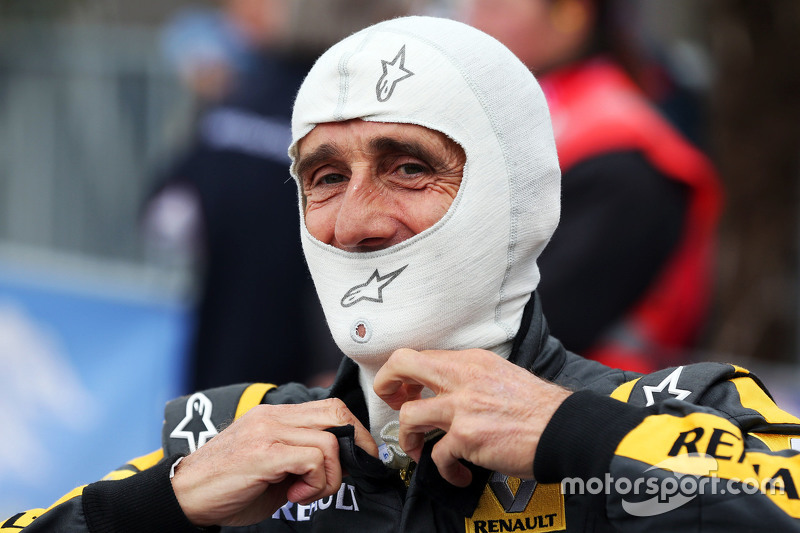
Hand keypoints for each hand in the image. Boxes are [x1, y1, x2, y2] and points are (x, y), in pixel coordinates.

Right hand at [170, 398, 377, 526]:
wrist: (184, 497)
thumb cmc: (228, 486)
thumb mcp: (273, 466)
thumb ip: (303, 457)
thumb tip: (344, 462)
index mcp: (274, 415)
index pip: (330, 407)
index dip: (353, 431)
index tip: (359, 458)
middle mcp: (272, 416)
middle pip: (336, 412)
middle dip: (356, 444)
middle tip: (353, 471)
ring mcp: (267, 431)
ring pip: (330, 440)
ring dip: (330, 476)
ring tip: (307, 493)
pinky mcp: (264, 453)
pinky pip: (314, 458)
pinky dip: (316, 482)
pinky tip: (296, 496)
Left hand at [373, 348, 570, 486]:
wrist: (564, 429)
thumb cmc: (538, 407)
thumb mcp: (502, 374)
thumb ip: (472, 377)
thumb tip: (448, 388)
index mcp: (471, 361)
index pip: (421, 356)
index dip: (405, 374)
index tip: (406, 391)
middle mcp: (462, 378)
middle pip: (402, 364)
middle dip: (386, 385)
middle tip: (394, 405)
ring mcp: (463, 407)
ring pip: (408, 416)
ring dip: (409, 439)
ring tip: (421, 450)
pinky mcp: (468, 437)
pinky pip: (437, 456)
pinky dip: (444, 470)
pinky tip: (458, 473)